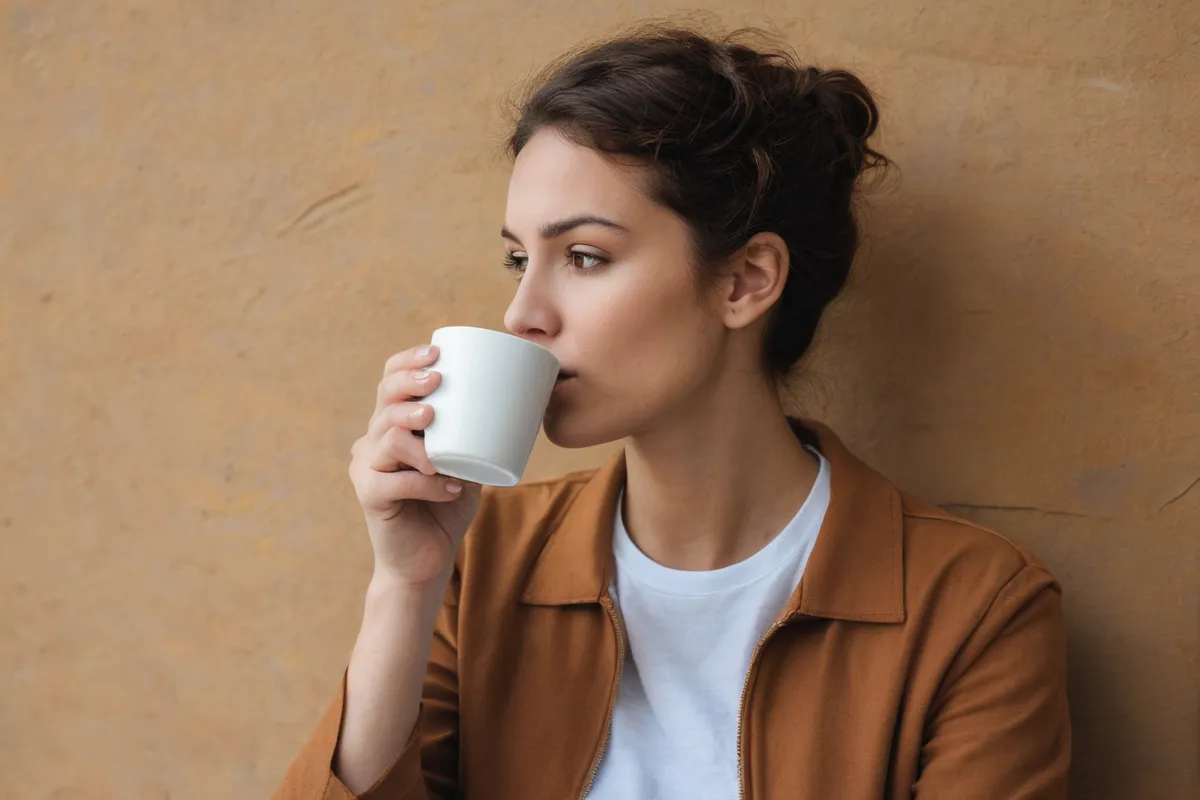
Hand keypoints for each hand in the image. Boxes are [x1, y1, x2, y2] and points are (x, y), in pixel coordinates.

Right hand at [349, 344, 481, 585]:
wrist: (427, 560)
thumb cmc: (448, 507)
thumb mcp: (468, 465)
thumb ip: (480, 439)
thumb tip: (523, 406)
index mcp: (394, 424)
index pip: (389, 381)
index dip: (407, 362)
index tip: (437, 353)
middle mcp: (374, 440)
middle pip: (384, 401)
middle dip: (409, 386)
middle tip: (436, 386)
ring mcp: (367, 468)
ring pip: (386, 437)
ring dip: (417, 439)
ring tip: (441, 450)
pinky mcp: (370, 496)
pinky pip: (392, 481)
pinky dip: (424, 483)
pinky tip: (449, 487)